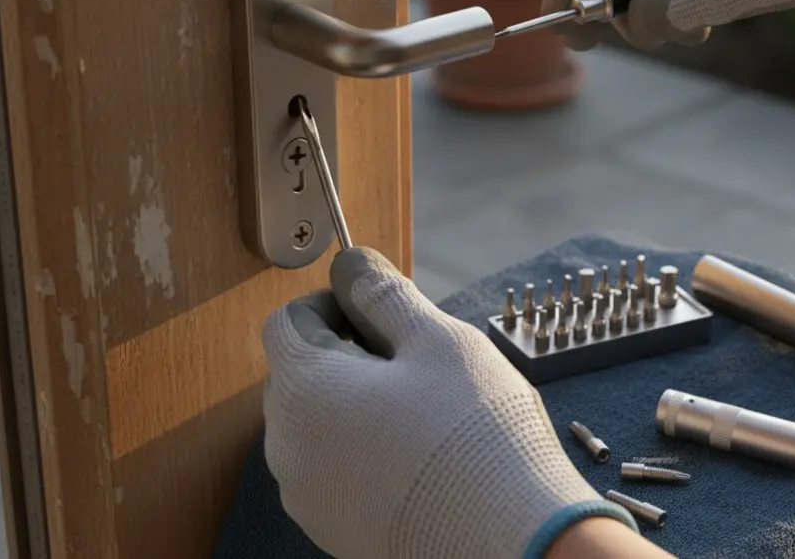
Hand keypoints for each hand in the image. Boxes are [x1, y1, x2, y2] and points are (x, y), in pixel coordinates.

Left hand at [261, 247, 638, 558]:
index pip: (286, 321)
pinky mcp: (330, 529)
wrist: (507, 540)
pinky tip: (418, 455)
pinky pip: (332, 469)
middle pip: (298, 373)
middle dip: (346, 354)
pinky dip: (362, 450)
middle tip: (414, 363)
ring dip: (354, 404)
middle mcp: (287, 446)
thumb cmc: (475, 434)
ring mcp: (306, 495)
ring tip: (423, 413)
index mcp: (303, 389)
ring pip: (316, 423)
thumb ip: (383, 295)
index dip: (332, 303)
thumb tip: (351, 263)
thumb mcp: (437, 341)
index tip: (381, 313)